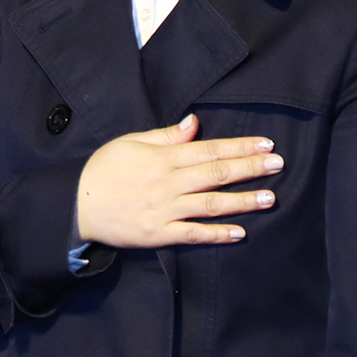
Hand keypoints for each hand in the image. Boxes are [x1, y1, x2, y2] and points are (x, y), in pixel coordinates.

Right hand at [73, 113, 279, 249]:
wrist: (77, 204)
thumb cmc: (104, 169)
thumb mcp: (130, 142)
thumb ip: (165, 135)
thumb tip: (195, 122)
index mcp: (162, 158)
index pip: (208, 150)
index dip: (239, 147)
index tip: (265, 144)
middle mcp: (167, 183)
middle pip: (216, 174)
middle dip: (250, 169)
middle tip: (279, 165)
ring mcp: (164, 210)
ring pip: (211, 205)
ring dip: (243, 201)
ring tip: (270, 198)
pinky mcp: (159, 234)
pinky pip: (193, 234)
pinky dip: (217, 234)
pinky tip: (240, 232)